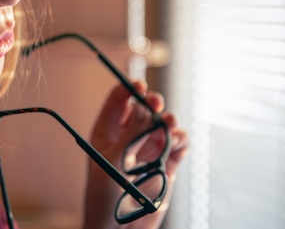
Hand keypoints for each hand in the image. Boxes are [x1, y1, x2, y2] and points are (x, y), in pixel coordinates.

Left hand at [82, 81, 188, 228]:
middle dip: (152, 102)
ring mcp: (148, 150)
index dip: (128, 89)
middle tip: (156, 104)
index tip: (139, 84)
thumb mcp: (113, 163)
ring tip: (170, 125)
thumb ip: (130, 136)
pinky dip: (180, 140)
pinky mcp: (166, 165)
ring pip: (163, 125)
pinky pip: (177, 145)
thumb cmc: (104, 198)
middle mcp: (128, 138)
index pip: (118, 102)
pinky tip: (177, 142)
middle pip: (144, 109)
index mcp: (107, 132)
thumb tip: (146, 111)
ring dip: (169, 121)